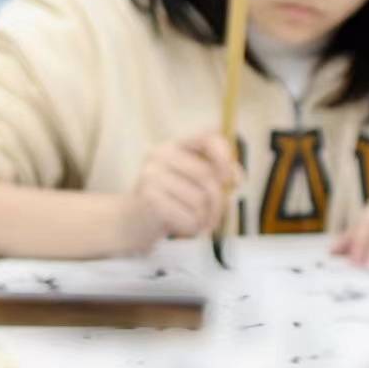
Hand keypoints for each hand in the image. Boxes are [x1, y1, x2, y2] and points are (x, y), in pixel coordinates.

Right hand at [118, 133, 242, 249]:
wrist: (131, 222)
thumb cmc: (169, 201)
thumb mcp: (190, 183)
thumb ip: (215, 175)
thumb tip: (237, 178)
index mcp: (174, 146)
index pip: (209, 139)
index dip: (227, 159)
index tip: (235, 181)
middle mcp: (160, 155)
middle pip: (208, 177)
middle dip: (219, 204)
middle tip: (216, 219)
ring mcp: (152, 175)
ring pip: (201, 200)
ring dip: (205, 219)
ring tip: (196, 224)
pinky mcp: (149, 198)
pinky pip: (188, 217)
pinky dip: (192, 228)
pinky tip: (182, 229)